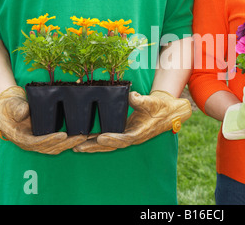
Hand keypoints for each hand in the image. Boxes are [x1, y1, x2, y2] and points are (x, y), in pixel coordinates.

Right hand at [0, 86, 86, 154]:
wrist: (5, 106)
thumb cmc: (5, 105)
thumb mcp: (7, 104)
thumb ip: (16, 108)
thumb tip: (24, 112)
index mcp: (19, 137)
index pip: (36, 142)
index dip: (50, 140)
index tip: (63, 135)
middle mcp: (29, 143)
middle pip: (49, 147)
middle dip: (66, 143)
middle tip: (81, 136)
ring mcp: (36, 142)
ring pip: (55, 147)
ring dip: (70, 143)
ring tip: (84, 137)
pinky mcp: (42, 138)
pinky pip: (56, 143)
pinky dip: (68, 141)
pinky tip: (80, 137)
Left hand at [73, 90, 191, 152]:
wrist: (168, 111)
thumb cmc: (160, 106)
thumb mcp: (153, 101)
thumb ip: (141, 100)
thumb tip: (131, 95)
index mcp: (139, 133)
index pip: (124, 139)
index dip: (112, 139)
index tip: (100, 138)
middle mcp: (131, 137)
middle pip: (111, 145)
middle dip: (95, 147)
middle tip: (78, 147)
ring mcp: (127, 136)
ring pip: (108, 144)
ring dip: (92, 146)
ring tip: (75, 147)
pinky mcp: (124, 132)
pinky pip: (108, 138)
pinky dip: (96, 140)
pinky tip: (83, 139)